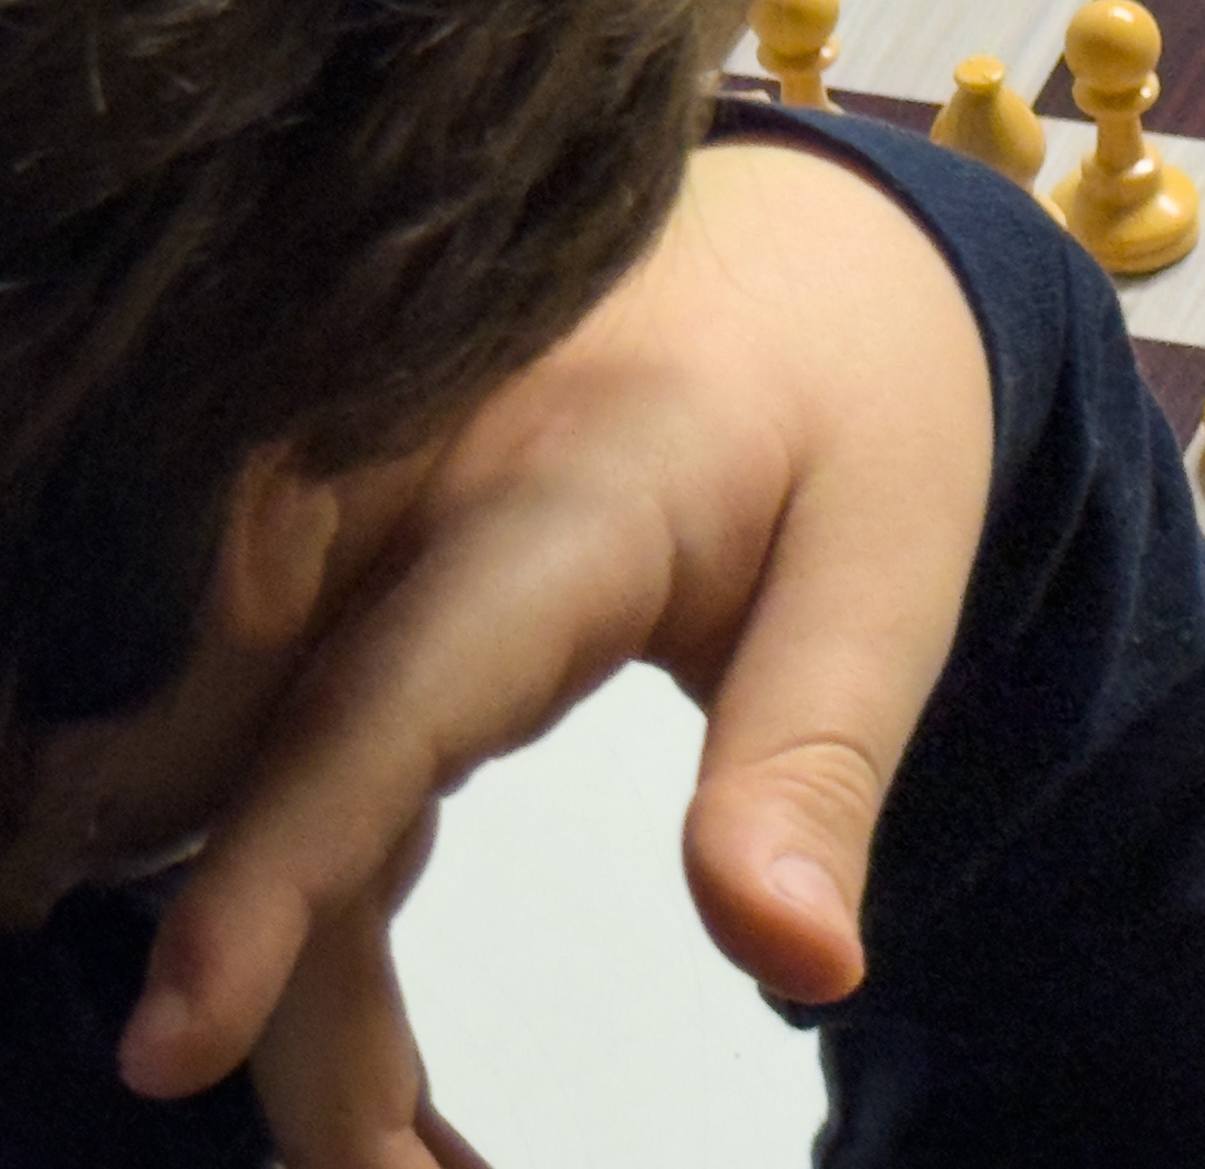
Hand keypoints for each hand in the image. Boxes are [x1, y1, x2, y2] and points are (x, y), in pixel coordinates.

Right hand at [116, 139, 994, 1146]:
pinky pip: (294, 728)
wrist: (817, 264)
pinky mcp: (372, 552)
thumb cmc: (862, 419)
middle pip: (268, 753)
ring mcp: (375, 507)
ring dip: (283, 960)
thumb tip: (800, 969)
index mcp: (562, 492)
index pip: (388, 691)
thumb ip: (813, 762)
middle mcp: (420, 487)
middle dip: (277, 984)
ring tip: (389, 1149)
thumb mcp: (882, 582)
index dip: (275, 868)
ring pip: (251, 755)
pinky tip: (355, 1027)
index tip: (180, 1037)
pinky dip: (307, 887)